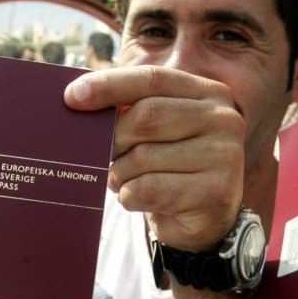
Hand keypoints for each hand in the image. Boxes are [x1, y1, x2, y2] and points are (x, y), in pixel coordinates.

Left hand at [65, 65, 244, 250]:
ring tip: (124, 179)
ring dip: (120, 173)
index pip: (153, 78)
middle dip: (113, 138)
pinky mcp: (216, 192)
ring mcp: (225, 155)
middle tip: (102, 155)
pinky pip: (150, 189)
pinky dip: (130, 196)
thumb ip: (130, 108)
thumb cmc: (170, 166)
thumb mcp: (157, 130)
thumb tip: (77, 97)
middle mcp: (225, 118)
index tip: (71, 96)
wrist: (203, 220)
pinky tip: (136, 197)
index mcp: (210, 92)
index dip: (109, 85)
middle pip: (147, 116)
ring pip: (144, 157)